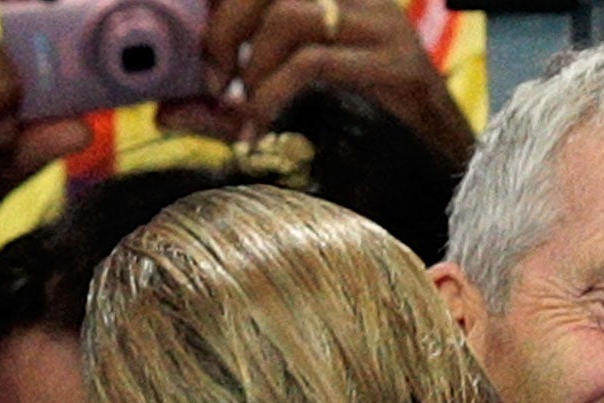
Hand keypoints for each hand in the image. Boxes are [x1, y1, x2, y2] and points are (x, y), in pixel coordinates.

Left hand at [189, 0, 473, 164]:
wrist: (439, 184)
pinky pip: (312, 61)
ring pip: (290, 13)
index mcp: (337, 2)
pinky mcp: (395, 65)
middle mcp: (360, 1)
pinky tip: (260, 128)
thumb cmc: (363, 154)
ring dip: (252, 64)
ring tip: (246, 110)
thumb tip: (163, 113)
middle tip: (212, 83)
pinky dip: (272, 95)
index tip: (203, 61)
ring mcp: (381, 27)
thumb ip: (227, 114)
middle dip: (224, 28)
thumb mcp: (281, 125)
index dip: (225, 9)